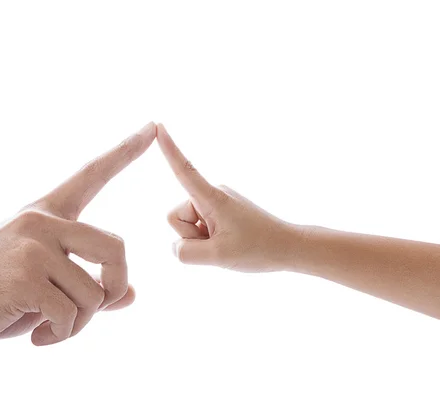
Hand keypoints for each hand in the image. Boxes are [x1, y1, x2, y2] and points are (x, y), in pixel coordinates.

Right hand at [0, 122, 155, 348]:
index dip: (125, 152)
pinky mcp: (24, 275)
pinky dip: (62, 335)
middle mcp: (41, 221)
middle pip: (117, 248)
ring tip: (49, 327)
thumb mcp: (43, 287)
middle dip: (113, 287)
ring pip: (94, 293)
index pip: (91, 175)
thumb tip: (131, 294)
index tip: (152, 126)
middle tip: (92, 308)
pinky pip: (71, 314)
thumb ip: (86, 288)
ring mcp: (32, 245)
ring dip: (79, 323)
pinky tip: (37, 338)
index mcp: (45, 214)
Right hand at [156, 124, 300, 271]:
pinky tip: (228, 243)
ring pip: (186, 225)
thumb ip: (185, 252)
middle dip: (190, 236)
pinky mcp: (220, 211)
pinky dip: (207, 240)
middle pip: (176, 217)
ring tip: (226, 244)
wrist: (288, 248)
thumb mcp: (217, 257)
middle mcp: (212, 193)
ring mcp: (216, 202)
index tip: (157, 126)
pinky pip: (198, 227)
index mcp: (212, 197)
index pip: (185, 170)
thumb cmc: (258, 249)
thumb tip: (176, 246)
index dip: (169, 150)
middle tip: (219, 244)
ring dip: (200, 240)